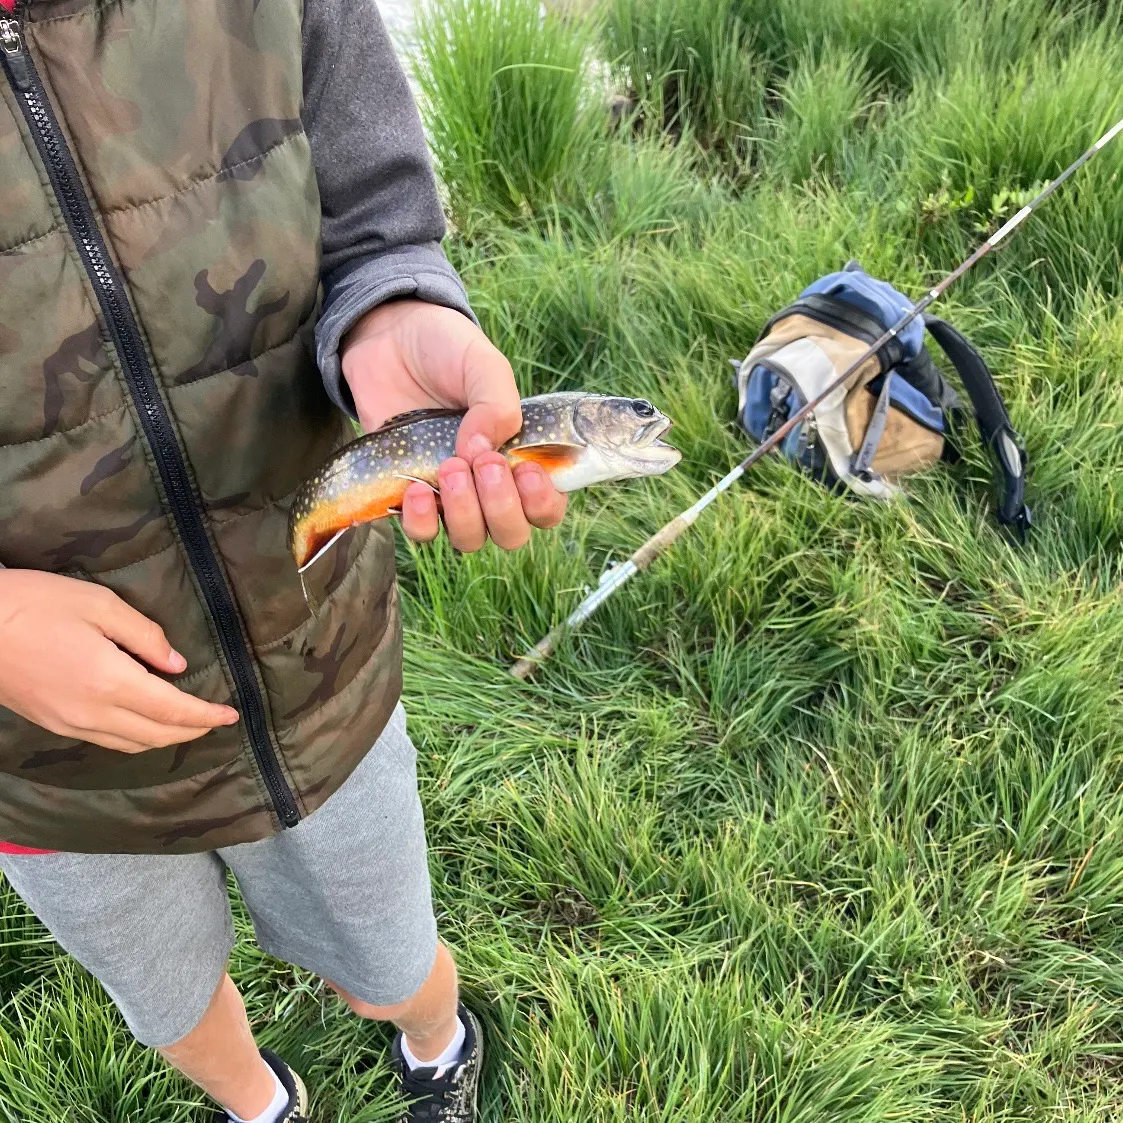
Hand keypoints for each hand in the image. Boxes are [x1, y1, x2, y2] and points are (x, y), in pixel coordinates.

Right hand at [0, 570, 239, 752]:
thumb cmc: (35, 603)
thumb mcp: (99, 604)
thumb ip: (145, 636)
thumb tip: (177, 665)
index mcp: (110, 681)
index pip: (172, 710)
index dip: (205, 716)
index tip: (231, 715)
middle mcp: (92, 712)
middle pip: (156, 735)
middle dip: (192, 731)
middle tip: (216, 720)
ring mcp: (69, 723)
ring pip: (131, 744)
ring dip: (164, 738)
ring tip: (188, 724)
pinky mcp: (51, 723)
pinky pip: (105, 741)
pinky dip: (135, 738)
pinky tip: (144, 724)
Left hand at [341, 300, 566, 550]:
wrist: (389, 339)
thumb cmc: (447, 351)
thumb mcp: (483, 365)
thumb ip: (497, 404)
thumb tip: (481, 452)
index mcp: (522, 458)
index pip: (547, 507)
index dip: (542, 504)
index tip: (526, 471)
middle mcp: (490, 486)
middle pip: (511, 533)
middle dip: (501, 508)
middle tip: (485, 463)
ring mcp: (451, 495)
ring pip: (470, 538)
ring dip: (464, 514)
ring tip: (449, 467)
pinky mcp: (411, 495)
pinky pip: (423, 532)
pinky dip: (423, 520)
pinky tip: (417, 489)